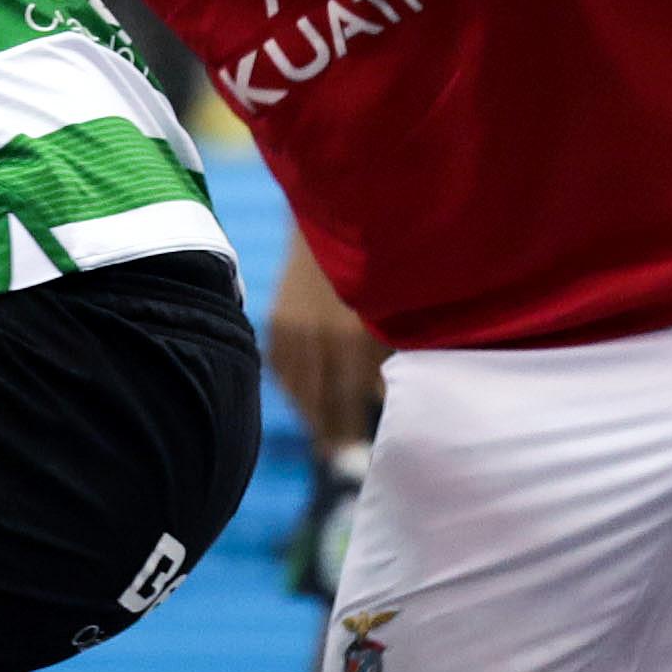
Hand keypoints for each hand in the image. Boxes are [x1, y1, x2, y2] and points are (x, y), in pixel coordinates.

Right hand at [265, 240, 386, 450]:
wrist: (341, 214)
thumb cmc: (383, 264)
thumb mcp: (395, 311)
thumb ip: (388, 358)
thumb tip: (385, 402)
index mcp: (351, 336)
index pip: (348, 399)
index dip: (352, 429)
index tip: (360, 456)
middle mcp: (316, 337)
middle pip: (321, 401)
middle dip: (332, 432)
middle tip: (339, 457)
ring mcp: (291, 329)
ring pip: (298, 388)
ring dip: (312, 414)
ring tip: (325, 435)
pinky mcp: (276, 321)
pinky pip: (282, 369)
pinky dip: (295, 387)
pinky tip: (307, 399)